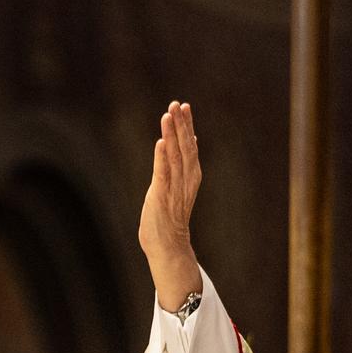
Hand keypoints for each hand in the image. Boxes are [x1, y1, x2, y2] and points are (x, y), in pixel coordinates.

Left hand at [138, 102, 203, 309]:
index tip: (184, 106)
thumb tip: (186, 143)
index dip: (187, 126)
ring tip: (169, 114)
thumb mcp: (177, 188)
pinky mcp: (161, 197)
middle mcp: (185, 181)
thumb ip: (181, 167)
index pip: (190, 147)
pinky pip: (163, 174)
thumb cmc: (169, 219)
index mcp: (190, 178)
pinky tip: (161, 142)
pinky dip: (162, 157)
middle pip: (185, 147)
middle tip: (178, 103)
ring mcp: (174, 189)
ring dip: (172, 134)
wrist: (168, 248)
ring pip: (175, 156)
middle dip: (181, 124)